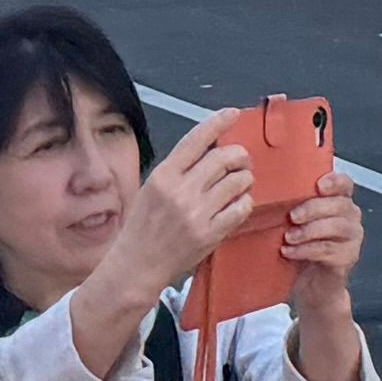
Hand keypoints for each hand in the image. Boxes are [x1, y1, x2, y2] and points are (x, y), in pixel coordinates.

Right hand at [106, 117, 258, 310]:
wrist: (137, 266)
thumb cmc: (143, 227)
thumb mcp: (152, 188)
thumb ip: (178, 169)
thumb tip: (210, 150)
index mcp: (164, 176)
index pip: (196, 139)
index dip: (218, 122)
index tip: (233, 114)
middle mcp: (181, 191)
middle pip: (224, 157)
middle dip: (239, 155)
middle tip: (241, 161)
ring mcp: (197, 213)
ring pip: (238, 180)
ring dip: (244, 178)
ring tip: (239, 184)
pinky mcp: (210, 234)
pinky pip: (241, 207)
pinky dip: (244, 202)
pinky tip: (237, 204)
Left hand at [281, 177, 366, 308]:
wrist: (312, 287)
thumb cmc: (303, 251)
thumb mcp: (298, 225)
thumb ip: (296, 207)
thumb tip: (272, 195)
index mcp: (340, 202)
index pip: (344, 183)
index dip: (334, 181)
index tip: (319, 185)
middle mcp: (351, 217)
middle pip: (339, 204)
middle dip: (313, 208)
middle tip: (292, 216)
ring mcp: (353, 237)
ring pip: (336, 226)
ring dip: (309, 231)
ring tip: (288, 238)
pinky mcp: (349, 257)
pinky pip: (328, 249)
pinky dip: (306, 250)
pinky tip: (290, 252)